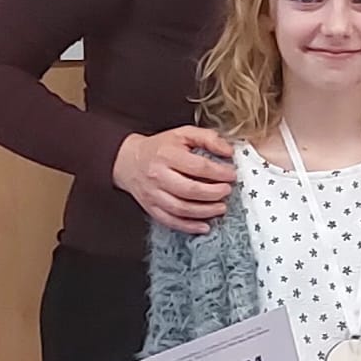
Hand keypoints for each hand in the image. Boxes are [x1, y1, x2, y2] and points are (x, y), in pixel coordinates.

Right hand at [113, 125, 235, 232]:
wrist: (129, 160)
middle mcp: (158, 175)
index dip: (219, 173)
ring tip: (221, 208)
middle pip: (190, 190)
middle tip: (227, 191)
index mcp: (167, 155)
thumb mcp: (183, 134)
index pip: (198, 167)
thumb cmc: (160, 147)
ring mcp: (153, 194)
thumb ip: (208, 138)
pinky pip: (170, 221)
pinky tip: (204, 226)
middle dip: (214, 193)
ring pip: (181, 208)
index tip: (231, 175)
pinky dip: (189, 227)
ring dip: (205, 211)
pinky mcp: (150, 208)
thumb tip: (228, 151)